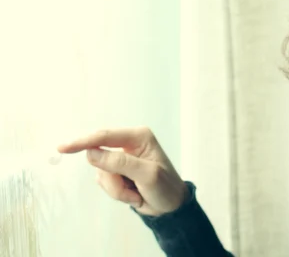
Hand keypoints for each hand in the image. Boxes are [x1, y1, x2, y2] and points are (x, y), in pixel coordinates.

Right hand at [57, 126, 188, 216]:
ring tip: (137, 193)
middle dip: (113, 179)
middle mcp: (128, 143)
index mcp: (139, 136)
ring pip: (101, 173)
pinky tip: (134, 194)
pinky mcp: (116, 172)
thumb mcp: (146, 175)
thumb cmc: (165, 187)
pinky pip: (104, 182)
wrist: (171, 206)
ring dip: (117, 189)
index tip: (62, 148)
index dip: (83, 142)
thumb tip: (91, 152)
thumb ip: (120, 163)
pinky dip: (117, 193)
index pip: (105, 136)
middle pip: (100, 157)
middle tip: (128, 191)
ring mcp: (121, 158)